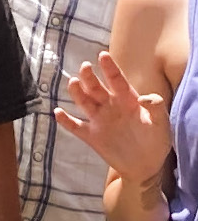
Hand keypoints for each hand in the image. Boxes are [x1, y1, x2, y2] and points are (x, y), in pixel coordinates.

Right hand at [56, 51, 173, 185]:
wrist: (146, 165)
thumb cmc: (156, 140)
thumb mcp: (161, 123)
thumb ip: (156, 108)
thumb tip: (144, 98)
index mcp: (127, 100)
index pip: (117, 81)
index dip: (109, 68)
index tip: (103, 55)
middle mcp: (110, 106)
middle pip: (96, 88)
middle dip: (89, 77)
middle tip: (85, 67)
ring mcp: (99, 120)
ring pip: (84, 102)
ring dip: (77, 93)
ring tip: (73, 83)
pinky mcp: (91, 136)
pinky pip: (75, 126)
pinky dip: (65, 120)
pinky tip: (58, 112)